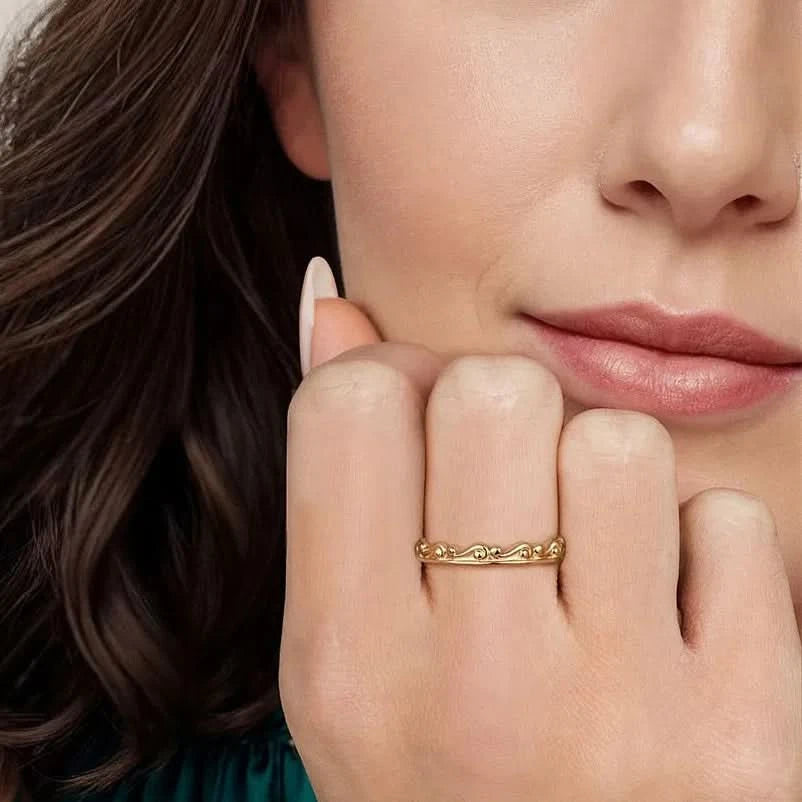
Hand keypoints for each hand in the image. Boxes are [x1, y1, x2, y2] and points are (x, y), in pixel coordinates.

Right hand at [280, 263, 801, 800]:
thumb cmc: (433, 774)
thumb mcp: (346, 654)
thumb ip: (335, 476)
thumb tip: (331, 305)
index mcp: (347, 667)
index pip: (349, 403)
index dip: (387, 389)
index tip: (415, 431)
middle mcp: (473, 694)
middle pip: (492, 391)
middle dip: (497, 415)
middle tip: (503, 493)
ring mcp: (616, 720)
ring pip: (617, 441)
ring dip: (601, 476)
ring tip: (585, 564)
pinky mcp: (744, 741)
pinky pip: (729, 523)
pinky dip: (699, 552)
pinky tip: (667, 624)